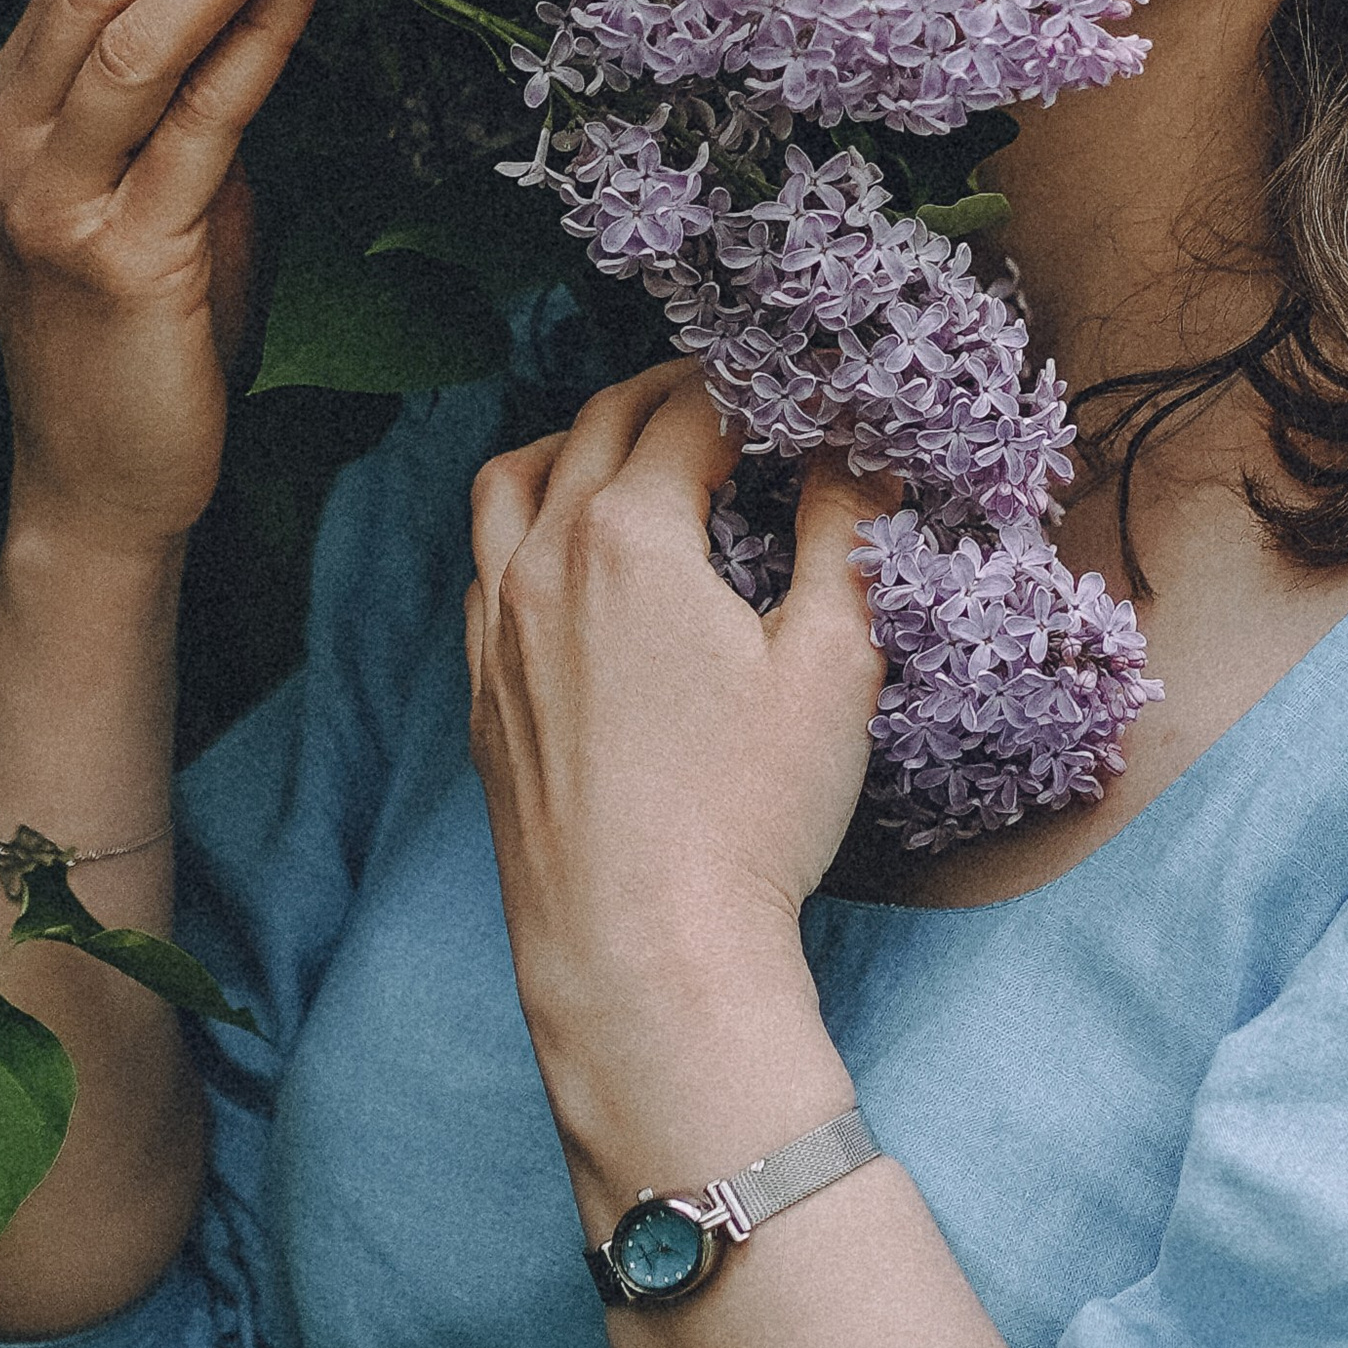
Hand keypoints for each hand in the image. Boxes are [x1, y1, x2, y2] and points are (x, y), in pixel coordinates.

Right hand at [0, 0, 320, 551]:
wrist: (104, 483)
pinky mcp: (119, 261)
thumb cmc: (147, 328)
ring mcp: (50, 204)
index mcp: (3, 111)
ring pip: (134, 39)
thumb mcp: (155, 184)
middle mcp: (4, 144)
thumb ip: (185, 91)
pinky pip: (197, 128)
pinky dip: (257, 45)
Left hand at [466, 368, 885, 1113]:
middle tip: (734, 400)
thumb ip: (845, 539)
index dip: (757, 391)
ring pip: (514, 482)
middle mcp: (542, 563)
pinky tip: (579, 564)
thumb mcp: (831, 663)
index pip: (692, 414)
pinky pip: (487, 566)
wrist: (644, 956)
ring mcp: (499, 630)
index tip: (804, 393)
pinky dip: (531, 527)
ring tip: (635, 453)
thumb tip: (861, 461)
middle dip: (670, 394)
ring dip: (578, 443)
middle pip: (599, 425)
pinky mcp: (486, 696)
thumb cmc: (746, 816)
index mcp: (627, 536)